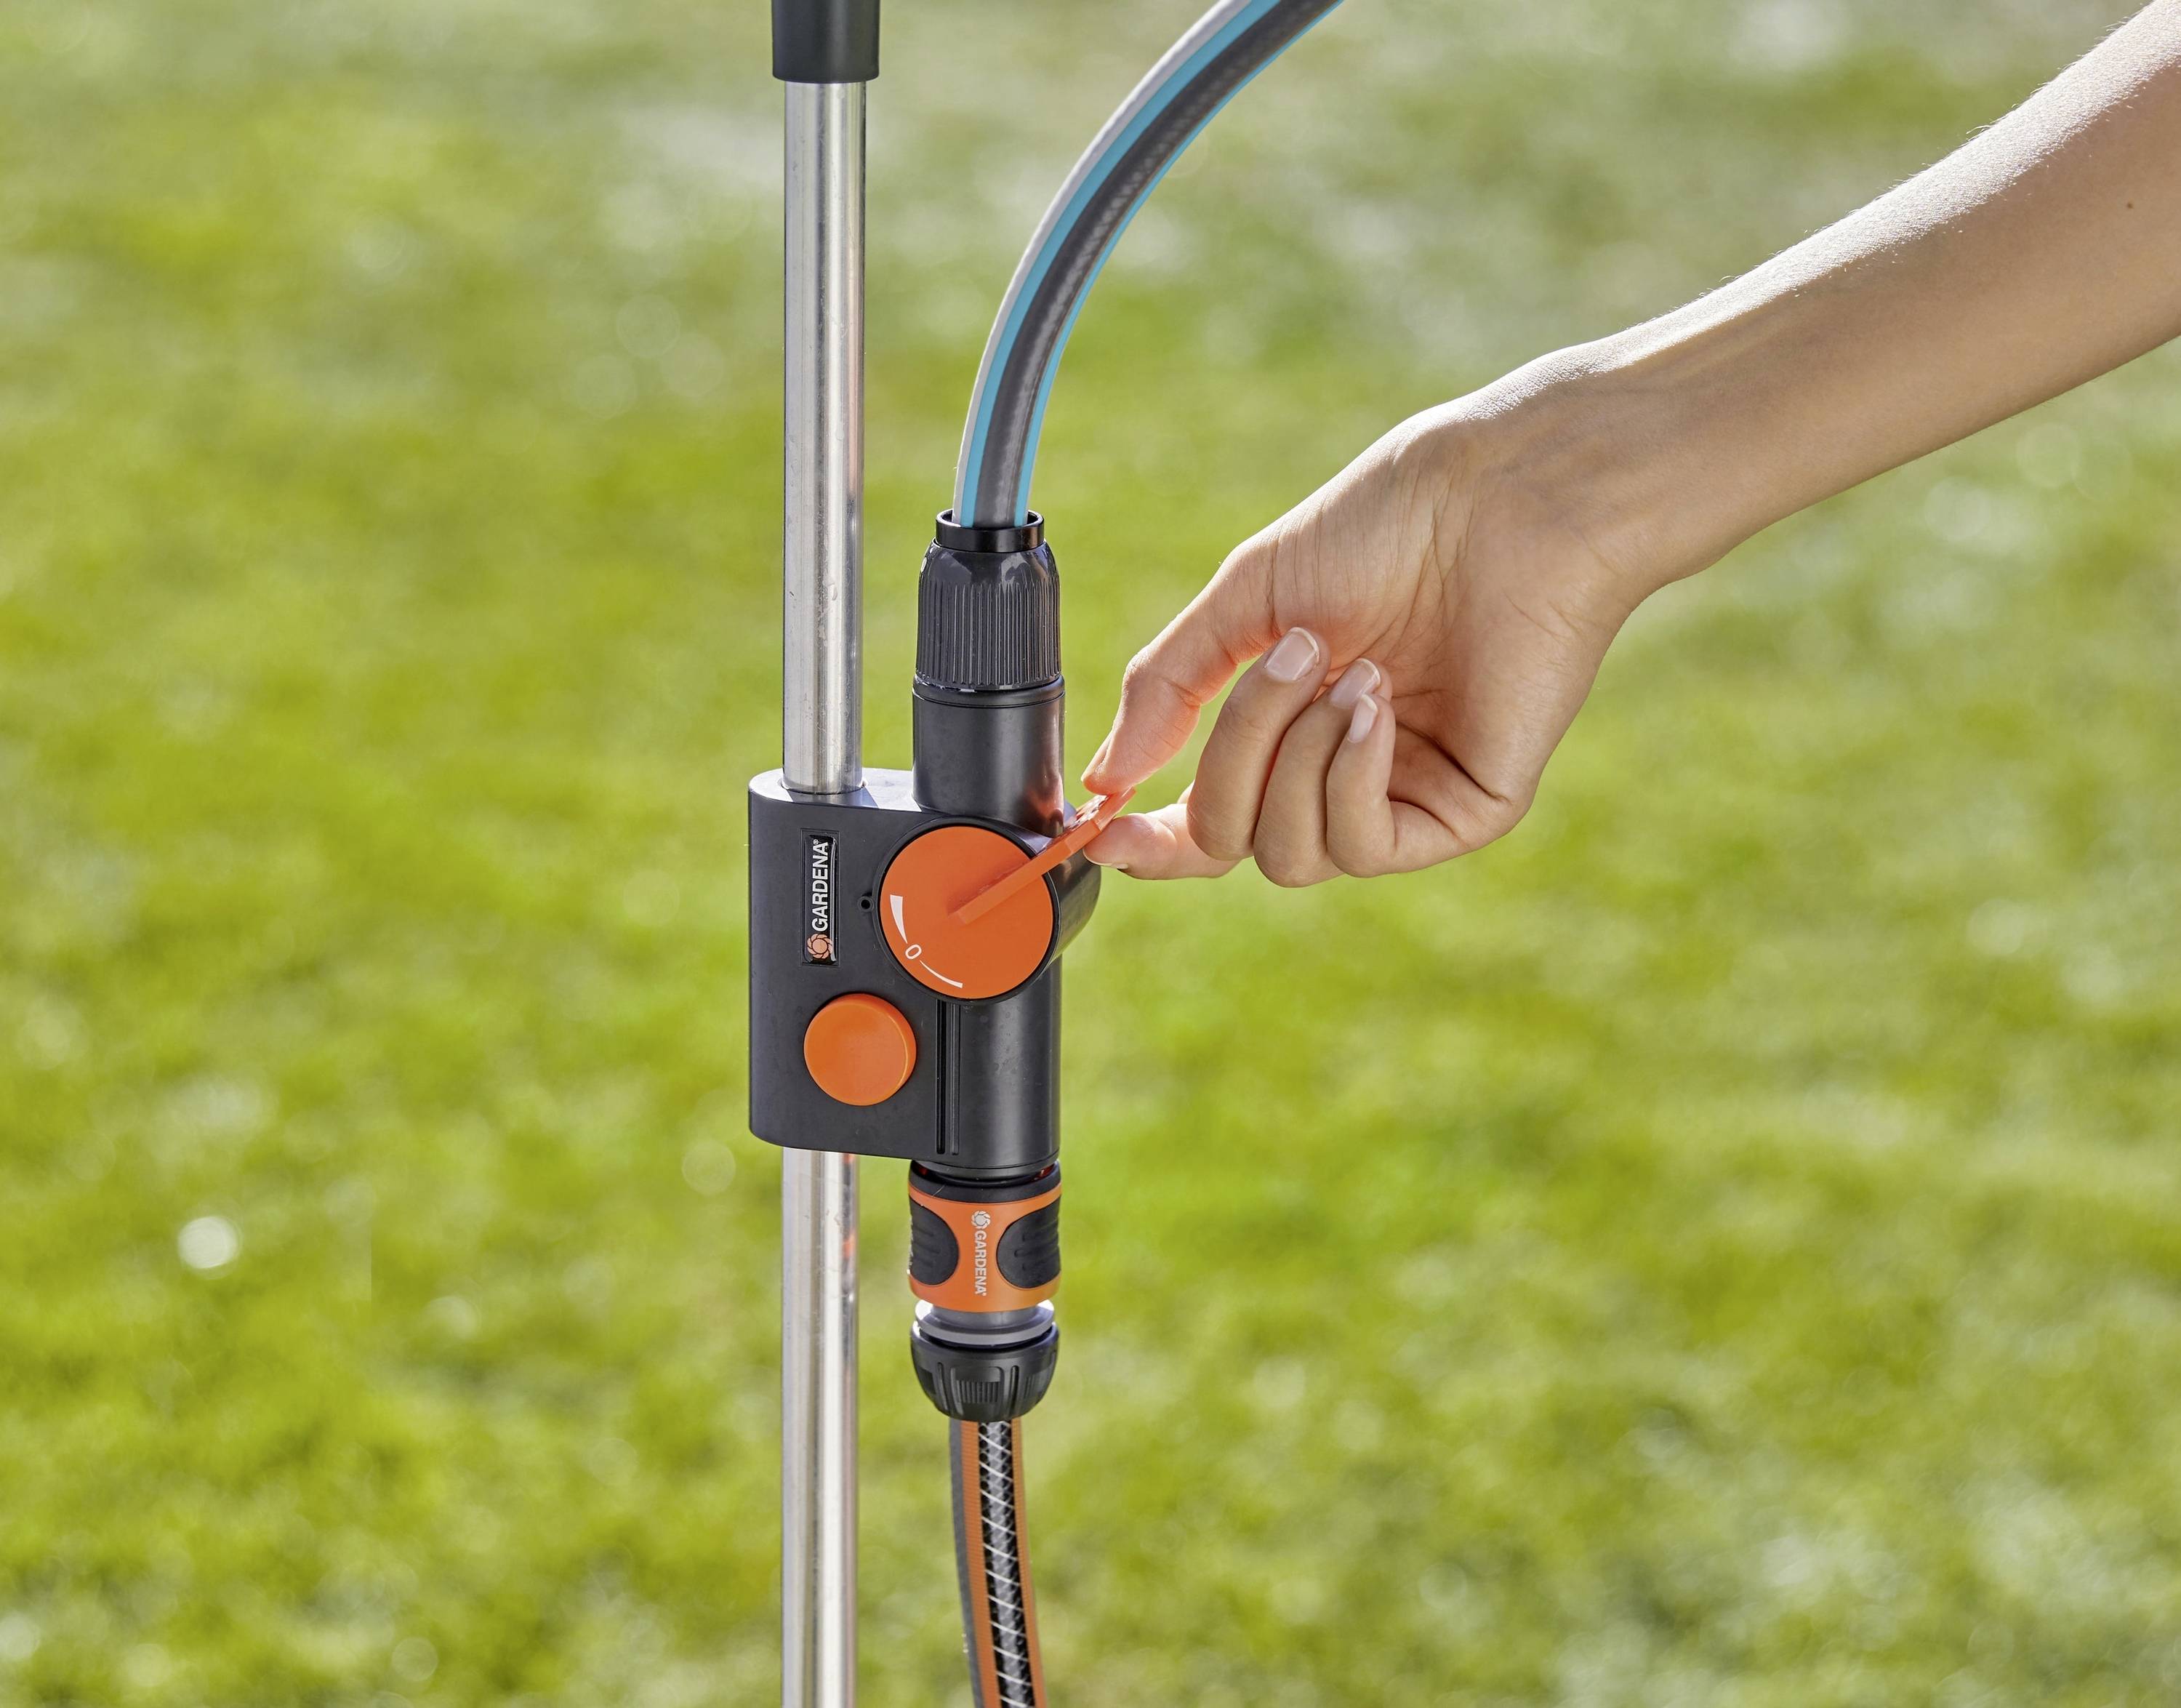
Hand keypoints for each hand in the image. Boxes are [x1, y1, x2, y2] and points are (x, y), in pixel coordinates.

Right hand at [1080, 391, 1653, 881]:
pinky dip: (1346, 777)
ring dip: (1294, 757)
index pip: (1205, 825)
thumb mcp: (1246, 601)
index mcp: (1286, 734)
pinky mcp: (1463, 814)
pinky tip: (1374, 703)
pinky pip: (1364, 847)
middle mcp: (1339, 777)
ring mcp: (1401, 800)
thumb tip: (1107, 780)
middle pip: (1233, 838)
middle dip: (1236, 751)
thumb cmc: (1388, 527)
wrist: (1499, 500)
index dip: (1149, 841)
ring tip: (1351, 669)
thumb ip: (1167, 688)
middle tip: (1292, 654)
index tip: (1103, 826)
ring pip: (1291, 855)